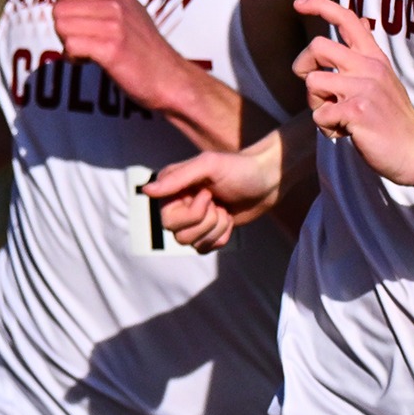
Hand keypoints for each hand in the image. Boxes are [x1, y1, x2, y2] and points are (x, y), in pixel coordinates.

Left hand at [53, 0, 186, 109]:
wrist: (168, 77)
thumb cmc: (142, 42)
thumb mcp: (126, 3)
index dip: (65, 7)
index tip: (81, 21)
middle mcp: (114, 3)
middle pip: (58, 9)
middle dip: (64, 29)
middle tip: (84, 39)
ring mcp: (113, 25)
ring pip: (61, 27)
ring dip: (68, 43)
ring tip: (88, 50)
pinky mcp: (111, 48)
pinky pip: (71, 46)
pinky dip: (74, 57)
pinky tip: (88, 60)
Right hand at [142, 144, 282, 251]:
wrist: (268, 180)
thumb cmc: (238, 168)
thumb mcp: (208, 166)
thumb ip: (177, 179)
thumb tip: (146, 191)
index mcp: (171, 188)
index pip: (167, 219)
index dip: (192, 213)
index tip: (208, 194)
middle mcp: (177, 205)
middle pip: (178, 235)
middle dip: (206, 223)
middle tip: (218, 205)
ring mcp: (192, 220)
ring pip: (192, 244)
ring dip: (216, 229)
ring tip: (225, 210)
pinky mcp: (208, 231)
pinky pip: (206, 248)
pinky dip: (222, 236)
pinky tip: (228, 219)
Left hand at [292, 0, 413, 187]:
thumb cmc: (392, 119)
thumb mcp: (383, 78)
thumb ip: (365, 54)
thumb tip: (361, 21)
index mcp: (374, 57)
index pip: (347, 18)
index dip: (319, 6)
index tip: (298, 4)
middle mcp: (370, 67)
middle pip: (316, 46)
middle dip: (303, 67)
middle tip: (317, 91)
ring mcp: (365, 88)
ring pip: (312, 82)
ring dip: (315, 104)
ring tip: (336, 117)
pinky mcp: (357, 110)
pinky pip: (319, 114)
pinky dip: (325, 128)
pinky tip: (345, 134)